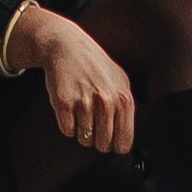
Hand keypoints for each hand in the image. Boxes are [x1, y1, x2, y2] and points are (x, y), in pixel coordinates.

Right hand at [11, 3, 138, 156]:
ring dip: (81, 129)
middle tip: (93, 119)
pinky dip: (67, 123)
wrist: (67, 45)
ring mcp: (84, 102)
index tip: (110, 136)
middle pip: (103, 145)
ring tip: (81, 108)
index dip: (115, 143)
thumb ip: (127, 109)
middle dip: (97, 137)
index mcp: (123, 99)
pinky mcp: (64, 103)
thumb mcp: (120, 81)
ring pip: (84, 139)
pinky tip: (70, 106)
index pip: (123, 144)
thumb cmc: (94, 64)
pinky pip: (68, 131)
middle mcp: (106, 102)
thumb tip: (127, 138)